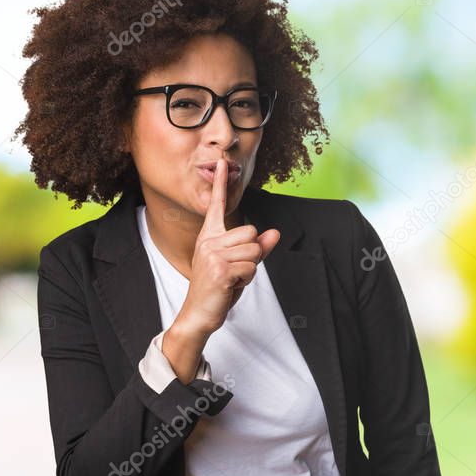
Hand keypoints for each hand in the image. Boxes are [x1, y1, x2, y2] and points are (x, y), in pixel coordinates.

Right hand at [177, 157, 279, 335]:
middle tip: (235, 270)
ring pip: (255, 250)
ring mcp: (213, 255)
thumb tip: (275, 233)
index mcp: (209, 237)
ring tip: (232, 278)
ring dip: (251, 268)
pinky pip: (252, 267)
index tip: (222, 162)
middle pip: (252, 232)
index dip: (220, 183)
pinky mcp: (221, 270)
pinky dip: (248, 279)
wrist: (199, 314)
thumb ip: (257, 248)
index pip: (215, 205)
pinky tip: (231, 286)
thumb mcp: (239, 265)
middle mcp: (209, 241)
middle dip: (253, 253)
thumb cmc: (218, 289)